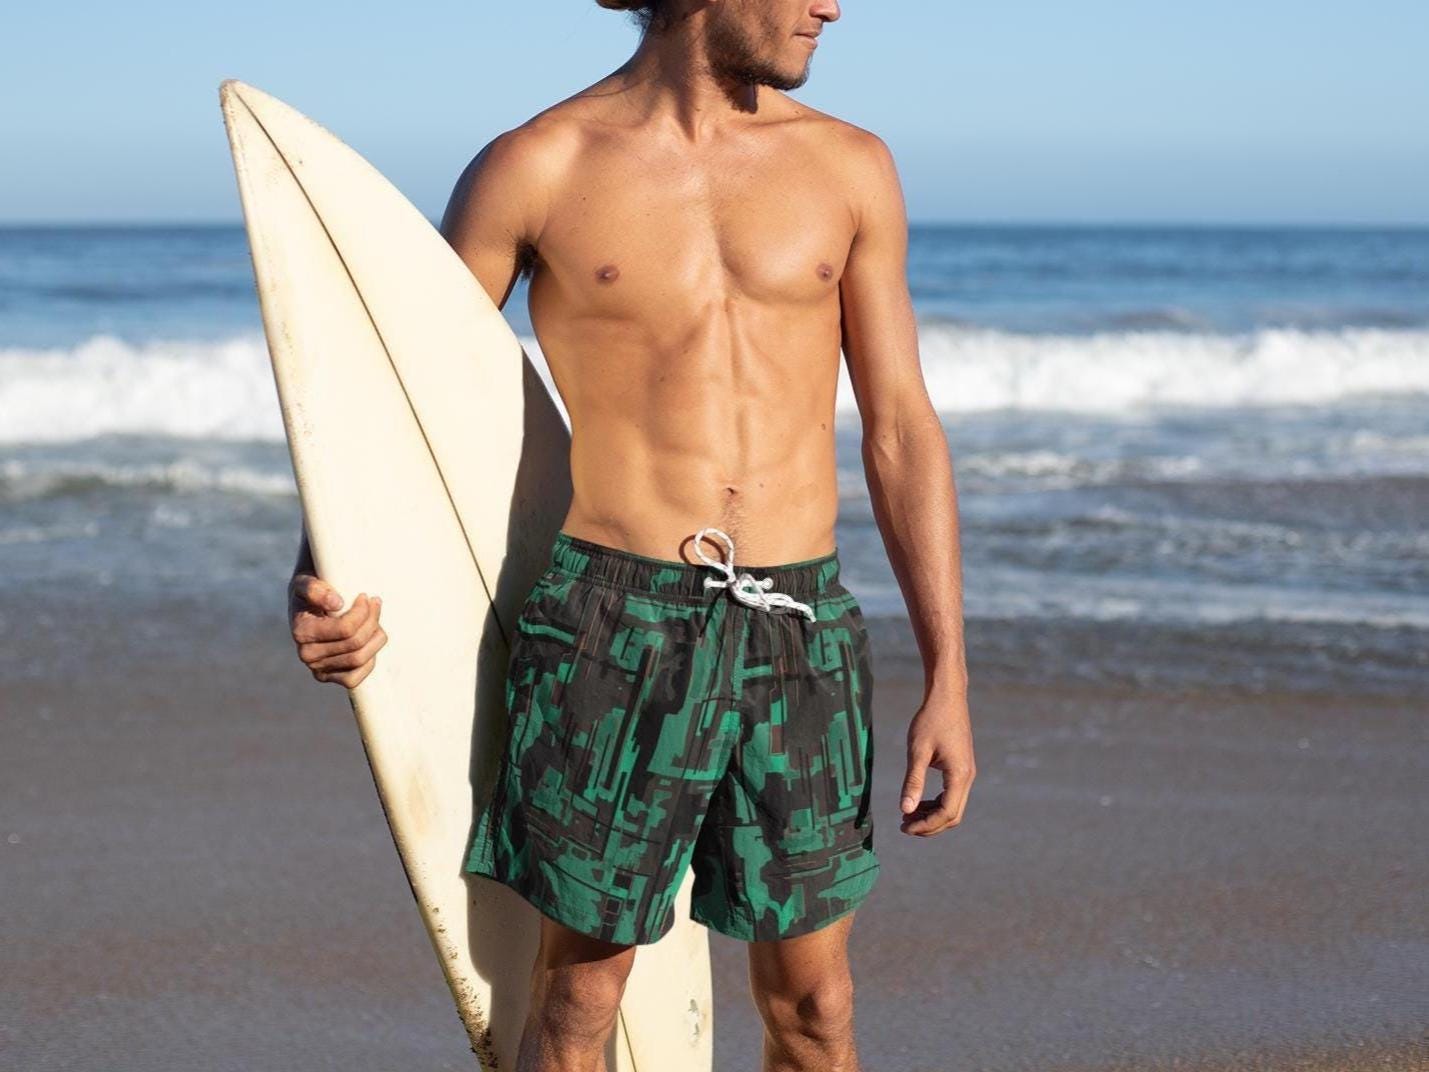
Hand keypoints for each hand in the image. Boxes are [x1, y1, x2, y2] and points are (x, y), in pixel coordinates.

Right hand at [288, 573, 387, 688]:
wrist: (305, 605)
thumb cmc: (310, 590)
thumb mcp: (306, 581)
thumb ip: (315, 588)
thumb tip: (336, 603)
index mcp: (301, 631)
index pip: (345, 629)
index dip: (363, 612)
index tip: (366, 596)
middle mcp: (306, 654)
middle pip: (356, 643)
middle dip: (372, 621)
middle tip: (375, 603)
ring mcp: (317, 668)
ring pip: (359, 660)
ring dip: (375, 638)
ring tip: (376, 621)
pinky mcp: (328, 677)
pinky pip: (354, 678)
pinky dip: (369, 661)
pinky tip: (370, 642)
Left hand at [899, 691, 974, 836]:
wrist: (947, 697)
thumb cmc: (931, 720)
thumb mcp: (918, 751)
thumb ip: (913, 781)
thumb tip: (905, 810)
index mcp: (959, 775)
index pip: (946, 813)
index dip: (926, 825)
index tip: (904, 827)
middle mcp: (967, 777)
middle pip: (953, 816)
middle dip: (929, 825)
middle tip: (904, 826)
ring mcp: (966, 773)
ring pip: (953, 807)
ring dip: (932, 815)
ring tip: (907, 815)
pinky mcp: (961, 768)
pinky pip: (952, 795)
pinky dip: (936, 803)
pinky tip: (918, 801)